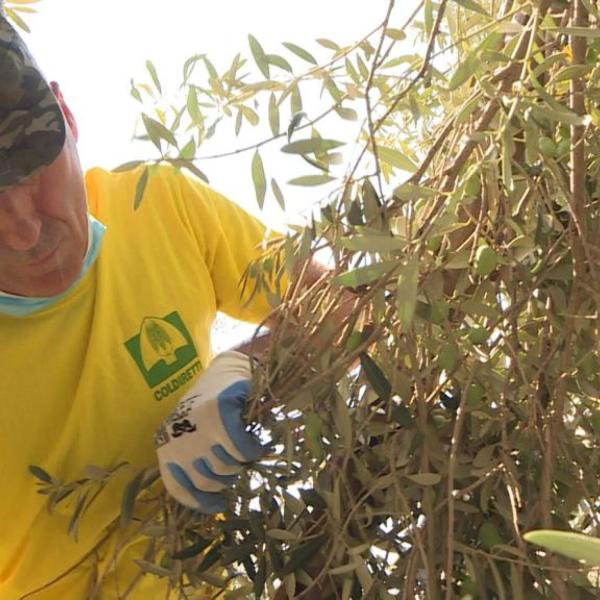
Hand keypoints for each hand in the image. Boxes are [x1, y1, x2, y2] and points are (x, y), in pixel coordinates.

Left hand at [155, 351, 262, 512]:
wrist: (230, 370)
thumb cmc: (212, 407)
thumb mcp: (193, 436)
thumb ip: (194, 463)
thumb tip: (208, 498)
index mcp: (166, 445)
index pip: (178, 488)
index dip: (201, 502)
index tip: (220, 505)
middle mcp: (178, 438)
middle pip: (208, 481)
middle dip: (227, 478)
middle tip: (237, 464)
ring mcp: (199, 426)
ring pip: (227, 467)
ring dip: (241, 463)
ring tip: (244, 449)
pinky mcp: (221, 414)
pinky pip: (242, 449)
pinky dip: (253, 449)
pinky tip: (255, 442)